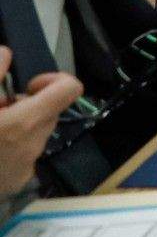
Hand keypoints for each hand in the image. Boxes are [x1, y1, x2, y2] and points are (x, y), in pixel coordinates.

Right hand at [0, 48, 81, 192]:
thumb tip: (5, 54)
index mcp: (26, 122)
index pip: (69, 88)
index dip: (52, 79)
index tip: (27, 85)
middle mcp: (33, 145)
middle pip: (48, 111)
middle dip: (25, 103)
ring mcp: (25, 167)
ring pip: (33, 133)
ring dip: (15, 124)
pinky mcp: (14, 182)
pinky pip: (21, 154)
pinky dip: (8, 145)